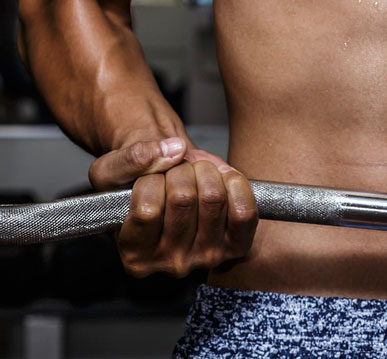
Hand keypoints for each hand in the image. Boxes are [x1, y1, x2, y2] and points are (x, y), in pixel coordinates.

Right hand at [89, 137, 257, 277]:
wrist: (170, 184)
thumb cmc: (136, 179)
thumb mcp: (111, 168)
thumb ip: (131, 158)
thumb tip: (173, 150)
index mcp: (135, 256)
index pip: (146, 210)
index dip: (150, 179)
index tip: (150, 176)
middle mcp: (171, 266)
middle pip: (183, 200)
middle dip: (179, 170)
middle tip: (174, 171)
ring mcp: (205, 258)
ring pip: (213, 198)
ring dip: (204, 171)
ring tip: (194, 173)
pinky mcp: (234, 246)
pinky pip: (243, 212)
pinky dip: (235, 183)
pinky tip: (221, 179)